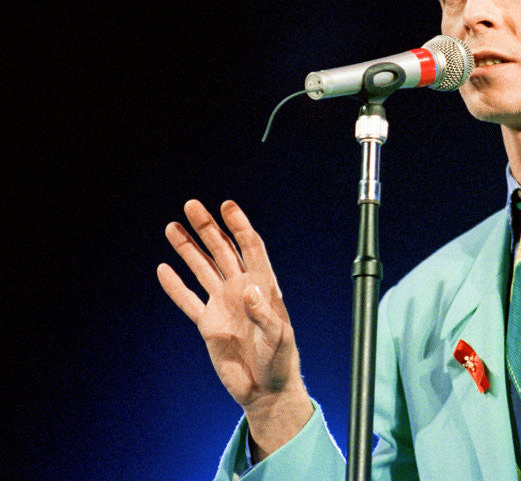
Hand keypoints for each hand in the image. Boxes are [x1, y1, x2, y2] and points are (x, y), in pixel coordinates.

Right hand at [157, 199, 312, 457]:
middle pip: (222, 251)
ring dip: (188, 249)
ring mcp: (224, 305)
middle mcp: (242, 289)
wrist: (266, 390)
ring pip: (202, 269)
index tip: (226, 205)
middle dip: (207, 228)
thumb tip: (249, 289)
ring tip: (171, 226)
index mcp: (264, 286)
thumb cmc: (281, 362)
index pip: (250, 247)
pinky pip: (189, 301)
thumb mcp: (279, 338)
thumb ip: (264, 314)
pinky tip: (163, 269)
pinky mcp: (209, 325)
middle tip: (191, 205)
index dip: (239, 225)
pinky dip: (176, 286)